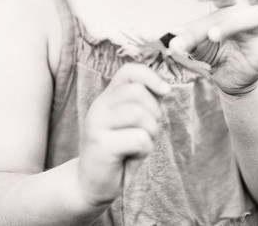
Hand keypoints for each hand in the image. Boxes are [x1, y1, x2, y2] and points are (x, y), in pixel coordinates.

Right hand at [78, 63, 169, 206]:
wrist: (92, 184)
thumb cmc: (120, 151)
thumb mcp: (133, 123)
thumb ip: (145, 103)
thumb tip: (164, 88)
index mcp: (108, 97)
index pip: (129, 72)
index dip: (151, 76)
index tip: (165, 91)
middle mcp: (99, 106)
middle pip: (137, 91)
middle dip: (154, 112)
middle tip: (148, 131)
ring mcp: (97, 124)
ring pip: (139, 114)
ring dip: (151, 132)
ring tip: (140, 144)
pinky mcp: (101, 146)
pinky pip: (139, 139)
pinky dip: (145, 150)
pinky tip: (131, 157)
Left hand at [169, 0, 257, 95]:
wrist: (228, 78)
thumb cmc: (211, 54)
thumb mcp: (196, 47)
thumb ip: (187, 41)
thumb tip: (170, 41)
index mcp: (224, 9)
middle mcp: (241, 14)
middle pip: (232, 3)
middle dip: (217, 7)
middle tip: (202, 28)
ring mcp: (257, 30)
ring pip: (252, 16)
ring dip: (233, 25)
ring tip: (214, 36)